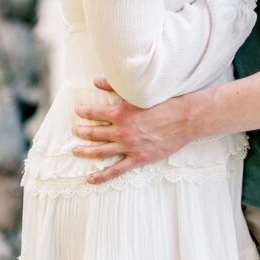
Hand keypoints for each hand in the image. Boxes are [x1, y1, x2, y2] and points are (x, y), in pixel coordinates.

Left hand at [72, 78, 194, 183]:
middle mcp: (121, 131)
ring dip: (85, 151)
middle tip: (74, 130)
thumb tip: (96, 81)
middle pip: (94, 133)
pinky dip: (101, 176)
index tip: (78, 110)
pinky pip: (116, 170)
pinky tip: (90, 178)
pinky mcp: (138, 159)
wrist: (185, 118)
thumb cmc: (164, 102)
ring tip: (75, 150)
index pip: (94, 112)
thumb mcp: (138, 92)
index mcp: (120, 113)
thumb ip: (115, 87)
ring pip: (100, 152)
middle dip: (81, 131)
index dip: (83, 111)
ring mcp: (129, 147)